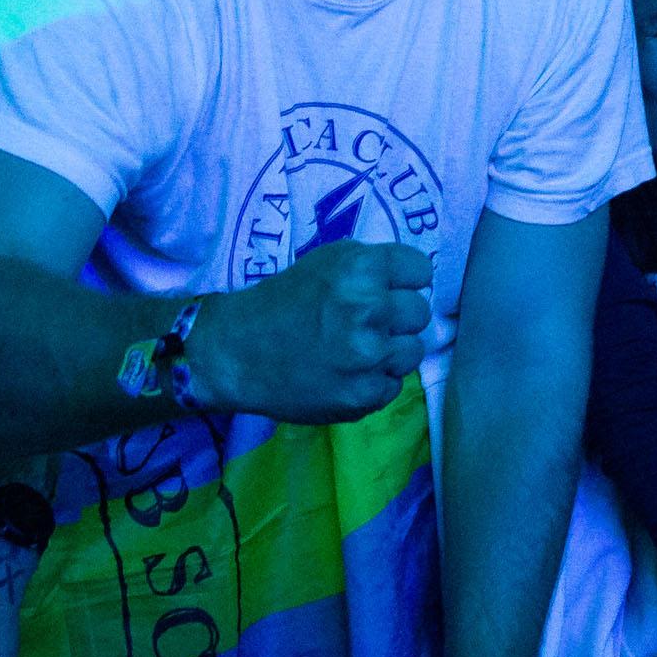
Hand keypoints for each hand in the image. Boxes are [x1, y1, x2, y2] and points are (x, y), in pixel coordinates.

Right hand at [200, 238, 434, 420]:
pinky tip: (344, 374)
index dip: (404, 281)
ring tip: (354, 351)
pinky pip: (393, 385)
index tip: (386, 290)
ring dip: (390, 352)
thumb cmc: (281, 302)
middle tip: (364, 323)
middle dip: (397, 317)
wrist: (236, 352)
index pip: (421, 270)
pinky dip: (374, 382)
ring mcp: (369, 356)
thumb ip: (372, 266)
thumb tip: (413, 278)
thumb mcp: (326, 262)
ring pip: (413, 351)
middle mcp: (370, 310)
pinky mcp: (364, 395)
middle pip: (420, 312)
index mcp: (362, 269)